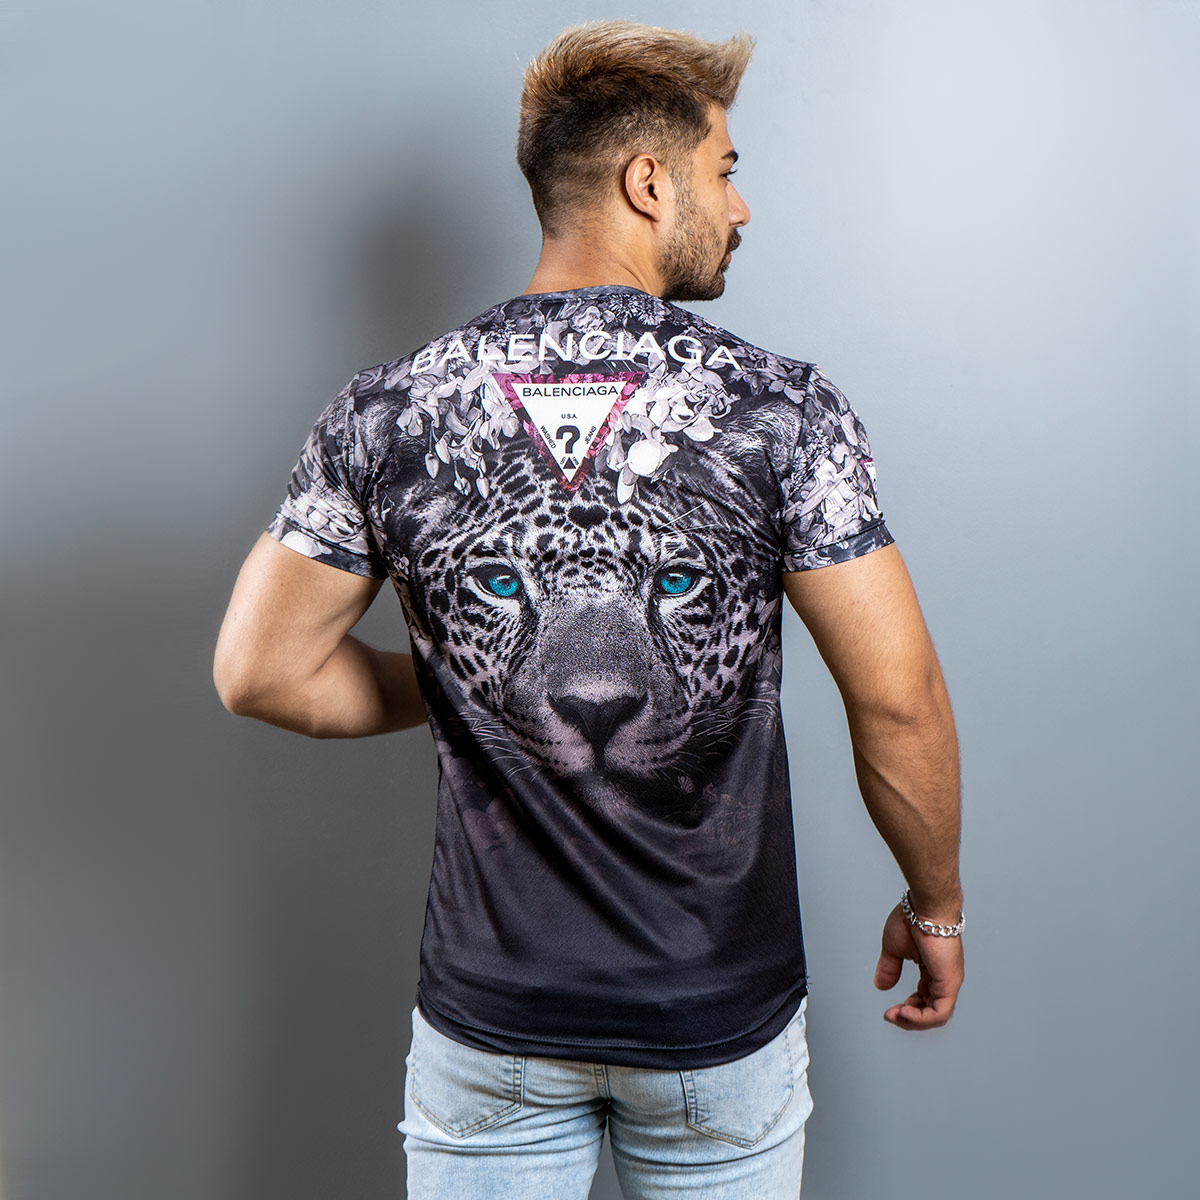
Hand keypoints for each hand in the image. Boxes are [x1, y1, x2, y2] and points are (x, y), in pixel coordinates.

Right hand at [873, 903, 963, 1029]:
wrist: (924, 907)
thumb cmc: (912, 919)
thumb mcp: (894, 949)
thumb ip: (890, 969)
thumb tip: (881, 986)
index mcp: (932, 970)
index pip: (924, 999)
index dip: (907, 1010)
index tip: (889, 1010)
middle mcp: (943, 978)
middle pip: (930, 1011)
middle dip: (909, 1019)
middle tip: (891, 1015)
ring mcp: (949, 981)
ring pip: (936, 1016)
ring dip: (914, 1021)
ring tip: (897, 1015)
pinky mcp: (950, 982)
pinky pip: (940, 1012)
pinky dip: (922, 1018)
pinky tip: (905, 1012)